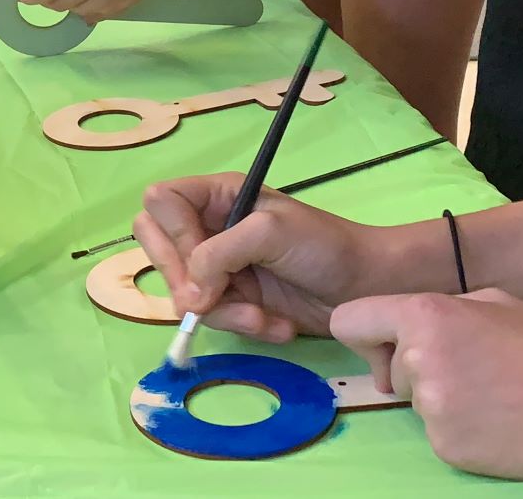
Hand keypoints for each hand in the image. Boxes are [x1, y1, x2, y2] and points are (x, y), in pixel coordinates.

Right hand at [134, 172, 384, 339]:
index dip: (173, 232)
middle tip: (210, 298)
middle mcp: (210, 228)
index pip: (161, 202)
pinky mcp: (233, 300)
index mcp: (217, 196)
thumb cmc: (325, 246)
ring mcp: (219, 267)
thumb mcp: (271, 233)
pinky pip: (211, 317)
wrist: (367, 289)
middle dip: (181, 280)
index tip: (201, 257)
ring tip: (261, 317)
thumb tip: (188, 296)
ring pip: (181, 291)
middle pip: (156, 246)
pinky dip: (241, 326)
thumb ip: (220, 253)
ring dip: (222, 312)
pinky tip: (273, 325)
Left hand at [331, 288, 522, 479]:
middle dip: (416, 370)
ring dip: (441, 398)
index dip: (365, 336)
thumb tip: (404, 328)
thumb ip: (440, 308)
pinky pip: (435, 432)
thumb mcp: (492, 303)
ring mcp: (430, 406)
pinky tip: (495, 421)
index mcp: (424, 315)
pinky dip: (458, 428)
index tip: (385, 347)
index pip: (349, 322)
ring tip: (491, 394)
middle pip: (387, 369)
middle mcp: (418, 360)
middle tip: (470, 370)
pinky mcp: (444, 445)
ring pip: (413, 400)